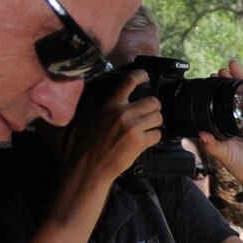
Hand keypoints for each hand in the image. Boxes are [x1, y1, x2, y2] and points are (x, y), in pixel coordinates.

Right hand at [61, 70, 161, 189]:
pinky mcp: (139, 142)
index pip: (129, 81)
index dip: (141, 76)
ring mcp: (133, 127)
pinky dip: (154, 138)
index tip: (145, 76)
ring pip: (158, 118)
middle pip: (153, 102)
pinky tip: (145, 140)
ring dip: (155, 123)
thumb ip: (99, 103)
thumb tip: (105, 93)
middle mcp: (123, 112)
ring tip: (147, 128)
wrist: (88, 166)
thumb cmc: (84, 142)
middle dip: (154, 108)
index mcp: (109, 104)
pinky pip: (157, 134)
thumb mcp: (87, 116)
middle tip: (149, 114)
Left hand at [199, 63, 242, 206]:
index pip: (224, 102)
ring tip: (235, 64)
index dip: (218, 90)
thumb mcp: (222, 153)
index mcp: (232, 125)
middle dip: (229, 80)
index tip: (212, 78)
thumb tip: (200, 133)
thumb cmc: (241, 167)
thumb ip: (212, 144)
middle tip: (222, 68)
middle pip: (236, 94)